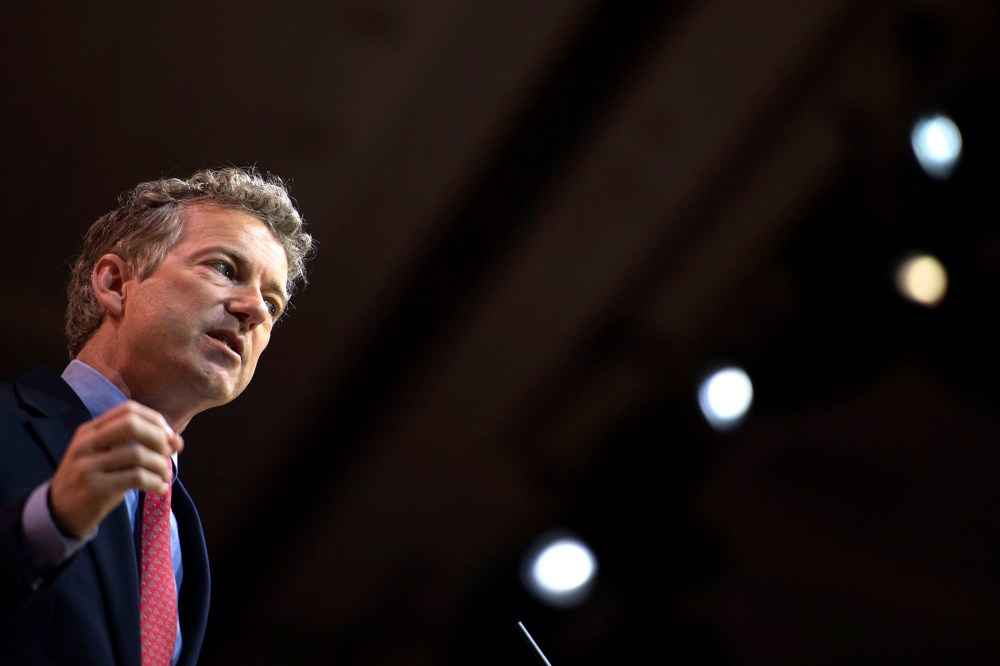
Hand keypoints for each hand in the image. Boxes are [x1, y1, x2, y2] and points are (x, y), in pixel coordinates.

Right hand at [49, 401, 183, 538]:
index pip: (128, 409)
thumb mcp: (108, 456)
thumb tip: (177, 440)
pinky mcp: (96, 488)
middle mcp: (86, 443)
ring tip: (165, 476)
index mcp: (90, 430)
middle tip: (168, 454)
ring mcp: (88, 466)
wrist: (60, 512)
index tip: (168, 437)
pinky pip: (136, 478)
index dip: (155, 420)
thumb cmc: (92, 480)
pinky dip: (156, 482)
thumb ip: (138, 444)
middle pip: (132, 424)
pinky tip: (160, 488)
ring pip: (137, 453)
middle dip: (158, 438)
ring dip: (161, 465)